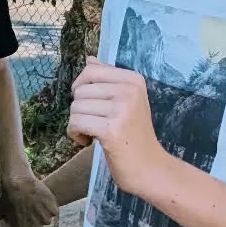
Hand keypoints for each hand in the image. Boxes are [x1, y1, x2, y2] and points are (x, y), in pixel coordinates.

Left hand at [0, 171, 56, 226]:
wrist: (17, 181)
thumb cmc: (7, 195)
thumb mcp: (1, 211)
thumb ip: (4, 220)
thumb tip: (1, 221)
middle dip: (34, 222)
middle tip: (29, 211)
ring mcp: (45, 218)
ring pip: (46, 219)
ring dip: (43, 213)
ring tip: (36, 202)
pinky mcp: (52, 208)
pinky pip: (53, 211)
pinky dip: (50, 206)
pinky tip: (43, 198)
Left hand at [68, 57, 163, 193]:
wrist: (150, 168)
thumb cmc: (135, 135)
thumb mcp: (126, 101)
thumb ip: (107, 79)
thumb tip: (89, 59)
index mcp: (133, 79)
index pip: (90, 70)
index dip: (81, 88)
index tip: (91, 105)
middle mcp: (129, 91)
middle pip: (80, 90)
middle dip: (79, 109)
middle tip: (93, 124)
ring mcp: (121, 109)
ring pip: (75, 107)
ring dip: (77, 124)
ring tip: (93, 134)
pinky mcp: (111, 129)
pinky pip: (76, 122)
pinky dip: (75, 134)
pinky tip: (87, 141)